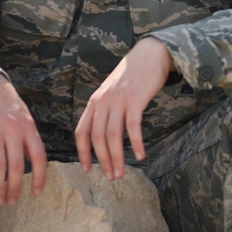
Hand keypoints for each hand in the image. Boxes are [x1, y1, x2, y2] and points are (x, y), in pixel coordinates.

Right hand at [0, 69, 47, 205]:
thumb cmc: (4, 101)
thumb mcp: (23, 116)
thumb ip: (28, 138)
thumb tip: (35, 163)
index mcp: (28, 127)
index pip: (39, 157)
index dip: (39, 178)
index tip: (36, 193)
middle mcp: (14, 130)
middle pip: (17, 166)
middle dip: (15, 188)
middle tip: (11, 203)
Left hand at [77, 37, 171, 180]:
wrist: (150, 54)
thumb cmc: (133, 76)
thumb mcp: (111, 92)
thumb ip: (105, 110)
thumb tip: (103, 135)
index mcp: (94, 102)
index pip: (82, 132)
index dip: (83, 153)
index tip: (87, 169)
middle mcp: (102, 102)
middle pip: (97, 138)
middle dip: (103, 161)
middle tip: (111, 177)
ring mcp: (118, 100)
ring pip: (112, 135)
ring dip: (116, 157)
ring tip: (122, 173)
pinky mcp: (135, 99)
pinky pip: (132, 126)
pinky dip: (135, 143)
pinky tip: (140, 155)